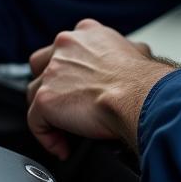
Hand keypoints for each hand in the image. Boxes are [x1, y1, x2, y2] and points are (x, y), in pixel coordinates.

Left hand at [25, 19, 178, 159]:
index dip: (68, 71)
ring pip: (35, 94)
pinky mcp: (46, 98)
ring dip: (48, 114)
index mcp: (86, 33)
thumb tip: (135, 54)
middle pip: (42, 67)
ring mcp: (52, 72)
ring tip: (66, 132)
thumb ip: (126, 50)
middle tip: (68, 108)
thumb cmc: (145, 81)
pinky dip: (47, 138)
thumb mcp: (138, 52)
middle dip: (50, 88)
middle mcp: (65, 47)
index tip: (78, 89)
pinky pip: (36, 122)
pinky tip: (64, 148)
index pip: (64, 48)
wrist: (142, 97)